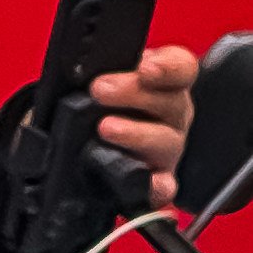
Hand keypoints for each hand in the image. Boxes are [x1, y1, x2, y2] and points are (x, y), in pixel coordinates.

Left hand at [97, 43, 200, 203]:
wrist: (72, 147)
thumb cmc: (90, 107)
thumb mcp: (92, 83)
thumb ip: (96, 75)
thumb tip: (81, 73)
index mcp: (161, 84)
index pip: (179, 68)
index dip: (167, 66)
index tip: (145, 67)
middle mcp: (170, 115)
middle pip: (170, 101)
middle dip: (135, 93)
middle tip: (100, 90)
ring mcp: (165, 149)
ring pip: (165, 141)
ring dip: (137, 134)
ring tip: (106, 128)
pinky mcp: (155, 180)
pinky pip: (163, 185)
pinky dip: (157, 185)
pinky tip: (148, 183)